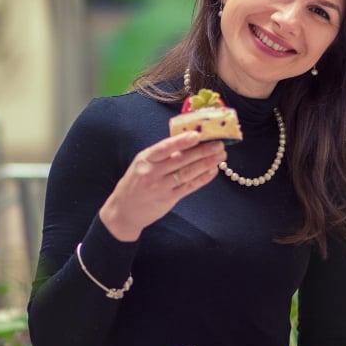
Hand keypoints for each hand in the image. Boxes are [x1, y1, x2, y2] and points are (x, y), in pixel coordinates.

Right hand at [99, 132, 225, 240]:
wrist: (124, 210)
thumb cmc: (136, 182)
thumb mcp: (142, 164)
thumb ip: (161, 155)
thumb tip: (187, 141)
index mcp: (144, 159)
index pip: (164, 147)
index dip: (181, 141)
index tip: (197, 135)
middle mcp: (151, 172)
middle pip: (181, 160)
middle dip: (202, 151)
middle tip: (219, 144)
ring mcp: (160, 187)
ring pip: (187, 173)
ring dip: (206, 163)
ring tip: (220, 156)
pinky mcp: (168, 199)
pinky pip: (188, 187)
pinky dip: (202, 178)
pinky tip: (212, 171)